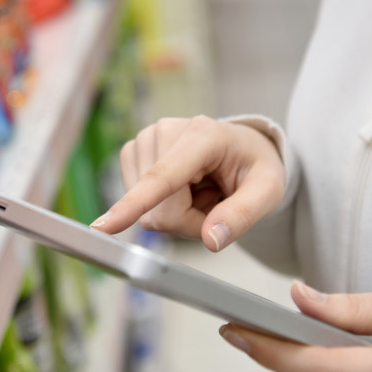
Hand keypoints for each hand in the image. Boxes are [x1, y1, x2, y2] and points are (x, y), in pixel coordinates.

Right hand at [90, 116, 284, 251]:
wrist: (241, 148)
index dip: (134, 204)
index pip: (163, 178)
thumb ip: (243, 215)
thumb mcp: (269, 190)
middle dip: (189, 221)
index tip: (102, 226)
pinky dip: (164, 207)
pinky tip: (183, 189)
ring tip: (201, 191)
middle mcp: (165, 131)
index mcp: (202, 135)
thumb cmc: (255, 166)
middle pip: (160, 209)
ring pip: (148, 212)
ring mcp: (143, 140)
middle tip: (216, 201)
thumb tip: (210, 240)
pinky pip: (141, 206)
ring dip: (177, 214)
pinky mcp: (132, 153)